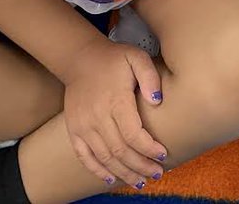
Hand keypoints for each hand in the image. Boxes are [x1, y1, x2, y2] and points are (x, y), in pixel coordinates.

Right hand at [61, 37, 167, 188]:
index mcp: (115, 101)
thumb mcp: (136, 57)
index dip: (149, 149)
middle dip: (140, 166)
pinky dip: (98, 170)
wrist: (80, 58)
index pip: (133, 134)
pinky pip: (84, 157)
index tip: (163, 154)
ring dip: (123, 172)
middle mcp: (97, 117)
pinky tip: (111, 179)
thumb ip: (150, 77)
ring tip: (140, 181)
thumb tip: (158, 101)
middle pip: (120, 151)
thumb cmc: (113, 59)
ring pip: (104, 158)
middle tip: (156, 173)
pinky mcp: (74, 130)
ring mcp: (83, 126)